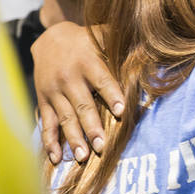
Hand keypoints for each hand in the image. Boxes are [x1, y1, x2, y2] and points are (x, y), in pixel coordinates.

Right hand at [32, 22, 123, 163]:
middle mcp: (69, 77)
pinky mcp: (43, 100)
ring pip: (65, 117)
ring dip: (74, 138)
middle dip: (92, 126)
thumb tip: (151, 49)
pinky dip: (50, 141)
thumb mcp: (103, 36)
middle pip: (83, 105)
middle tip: (101, 146)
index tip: (121, 111)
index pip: (102, 81)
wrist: (49, 38)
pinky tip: (56, 157)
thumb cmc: (86, 41)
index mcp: (88, 61)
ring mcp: (54, 91)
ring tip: (83, 157)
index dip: (112, 95)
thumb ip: (123, 44)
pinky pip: (47, 123)